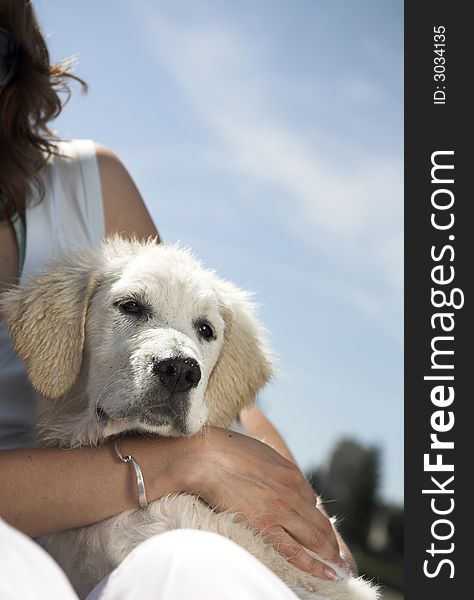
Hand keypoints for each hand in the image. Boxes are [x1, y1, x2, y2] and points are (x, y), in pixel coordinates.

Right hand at [186, 427, 342, 579]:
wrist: (208, 457)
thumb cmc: (228, 450)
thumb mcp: (263, 452)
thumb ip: (276, 470)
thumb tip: (279, 481)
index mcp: (292, 473)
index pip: (312, 502)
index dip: (316, 519)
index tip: (318, 530)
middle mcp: (293, 492)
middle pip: (320, 522)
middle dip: (331, 542)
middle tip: (338, 555)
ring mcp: (281, 510)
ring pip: (315, 538)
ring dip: (329, 554)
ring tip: (337, 567)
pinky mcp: (265, 526)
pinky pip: (294, 551)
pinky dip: (313, 565)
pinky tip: (326, 573)